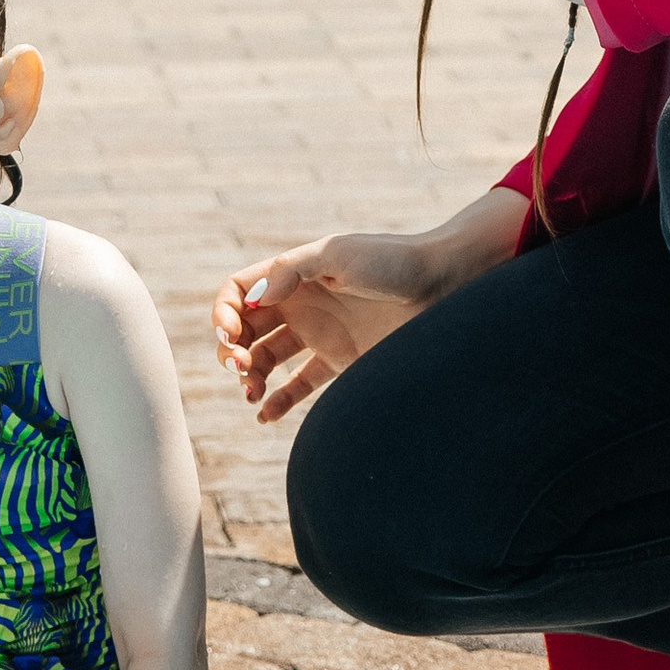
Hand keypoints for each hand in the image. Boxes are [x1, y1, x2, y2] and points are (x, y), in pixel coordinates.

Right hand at [212, 202, 519, 424]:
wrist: (445, 285)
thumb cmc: (393, 262)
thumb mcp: (338, 254)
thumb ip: (292, 270)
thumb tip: (252, 300)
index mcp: (293, 274)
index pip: (238, 291)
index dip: (224, 311)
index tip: (230, 332)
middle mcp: (302, 303)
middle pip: (245, 329)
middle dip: (231, 349)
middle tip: (241, 366)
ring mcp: (321, 333)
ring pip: (266, 360)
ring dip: (249, 377)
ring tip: (251, 394)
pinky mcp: (342, 361)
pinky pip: (300, 385)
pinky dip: (278, 402)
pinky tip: (264, 415)